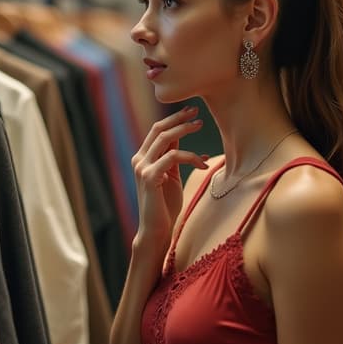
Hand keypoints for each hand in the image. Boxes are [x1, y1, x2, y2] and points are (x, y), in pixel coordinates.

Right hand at [131, 106, 208, 239]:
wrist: (156, 231)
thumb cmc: (165, 206)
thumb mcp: (170, 176)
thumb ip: (172, 158)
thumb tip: (184, 141)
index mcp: (143, 158)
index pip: (157, 131)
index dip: (174, 119)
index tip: (191, 112)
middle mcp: (139, 160)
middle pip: (159, 129)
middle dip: (179, 118)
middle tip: (197, 113)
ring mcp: (142, 167)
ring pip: (165, 138)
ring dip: (184, 129)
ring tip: (200, 125)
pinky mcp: (150, 177)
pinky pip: (173, 156)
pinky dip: (191, 156)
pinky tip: (203, 163)